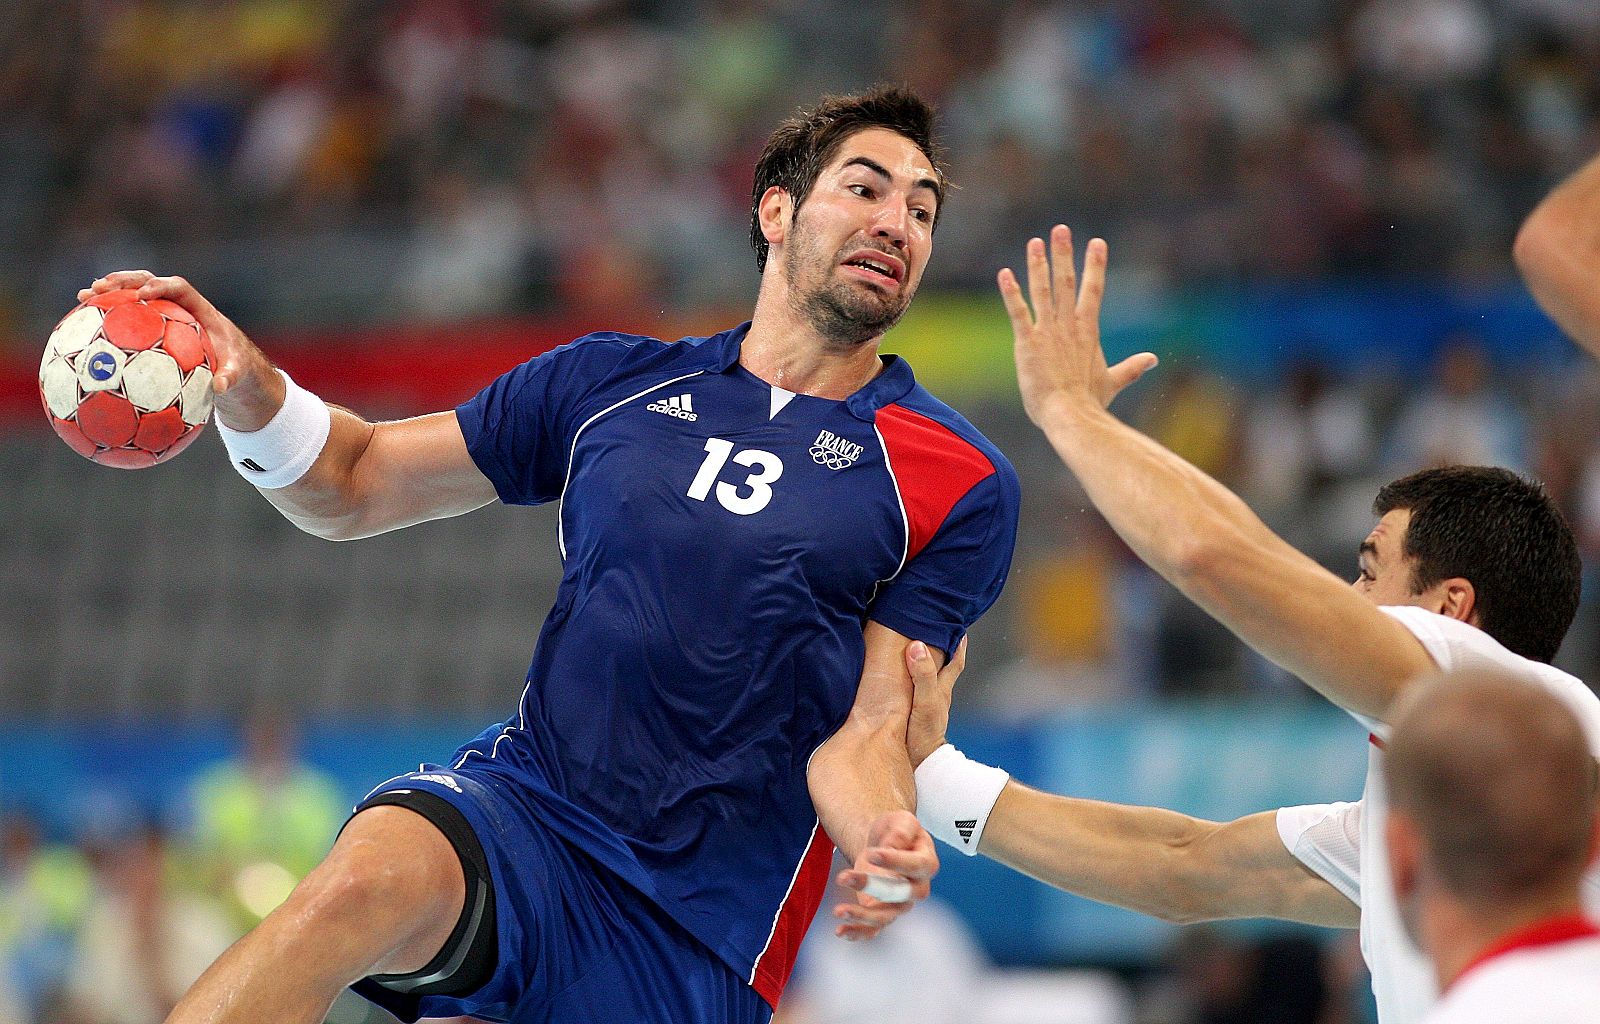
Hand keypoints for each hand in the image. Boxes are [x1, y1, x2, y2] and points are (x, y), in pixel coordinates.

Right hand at [79, 271, 282, 429]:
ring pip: (132, 294)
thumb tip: (220, 387)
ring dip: (108, 293)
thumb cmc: (233, 363)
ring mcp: (162, 312)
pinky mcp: (151, 324)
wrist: (230, 361)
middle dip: (125, 281)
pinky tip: (82, 325)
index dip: (160, 286)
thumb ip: (230, 376)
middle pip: (148, 281)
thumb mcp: (236, 371)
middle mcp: (177, 304)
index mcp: (199, 309)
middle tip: (102, 286)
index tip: (143, 294)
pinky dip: (107, 317)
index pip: (178, 288)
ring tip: (83, 296)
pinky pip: (127, 316)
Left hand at [830, 810, 936, 940]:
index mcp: (926, 863)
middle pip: (898, 894)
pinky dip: (857, 933)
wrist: (884, 844)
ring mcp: (900, 904)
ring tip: (838, 910)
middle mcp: (916, 888)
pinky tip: (841, 931)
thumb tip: (891, 846)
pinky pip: (873, 929)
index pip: (915, 866)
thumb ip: (901, 831)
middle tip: (843, 877)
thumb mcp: (902, 820)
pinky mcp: (882, 913)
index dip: (895, 861)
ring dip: (861, 916)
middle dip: (870, 887)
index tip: (871, 853)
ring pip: (885, 917)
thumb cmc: (896, 831)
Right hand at [907, 637, 964, 766]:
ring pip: (929, 676)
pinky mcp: (913, 713)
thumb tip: (917, 646)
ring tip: (916, 644)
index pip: (955, 661)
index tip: (957, 624)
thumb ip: (922, 675)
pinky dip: (912, 677)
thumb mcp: (924, 701)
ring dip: (926, 661)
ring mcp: (926, 704)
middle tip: (935, 628)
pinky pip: (914, 688)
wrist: (918, 766)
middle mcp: (936, 694)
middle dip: (943, 647)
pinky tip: (900, 675)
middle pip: (944, 665)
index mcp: (942, 688)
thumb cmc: (923, 735)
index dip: (957, 642)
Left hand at [998, 226, 1156, 426]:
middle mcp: (1069, 326)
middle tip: (1061, 229)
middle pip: (1067, 283)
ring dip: (1038, 265)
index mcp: (1088, 331)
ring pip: (1043, 291)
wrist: (1071, 416)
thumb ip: (1131, 368)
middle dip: (1064, 254)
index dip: (1095, 266)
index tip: (1097, 242)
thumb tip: (1153, 360)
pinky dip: (1011, 292)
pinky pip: (1018, 312)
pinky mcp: (1028, 342)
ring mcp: (1048, 332)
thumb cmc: (1089, 403)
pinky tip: (1004, 274)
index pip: (1093, 291)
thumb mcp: (1112, 381)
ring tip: (1034, 242)